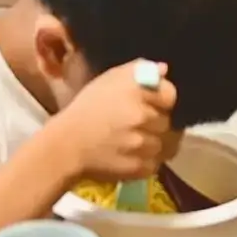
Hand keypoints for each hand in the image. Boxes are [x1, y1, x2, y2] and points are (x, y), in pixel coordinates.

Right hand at [37, 60, 177, 182]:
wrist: (66, 146)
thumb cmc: (86, 110)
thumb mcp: (108, 80)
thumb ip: (138, 70)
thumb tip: (164, 70)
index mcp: (136, 90)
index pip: (170, 95)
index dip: (162, 100)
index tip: (152, 104)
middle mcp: (142, 115)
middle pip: (168, 121)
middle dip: (156, 122)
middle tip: (138, 125)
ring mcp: (143, 144)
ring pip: (166, 143)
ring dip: (154, 142)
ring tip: (135, 142)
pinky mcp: (141, 167)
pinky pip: (157, 162)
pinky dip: (148, 159)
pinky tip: (132, 155)